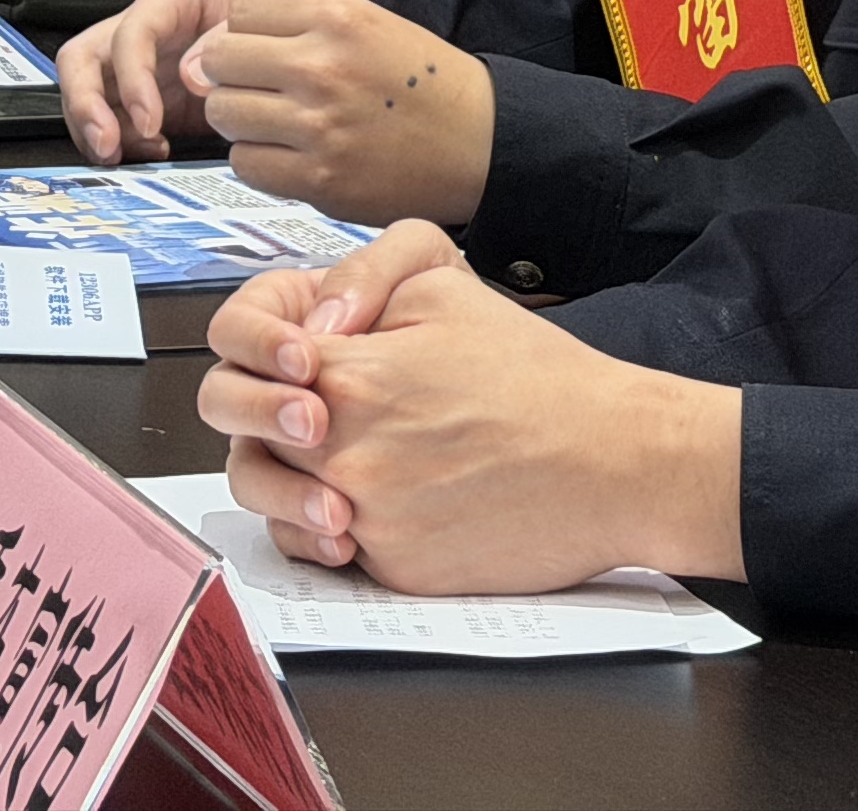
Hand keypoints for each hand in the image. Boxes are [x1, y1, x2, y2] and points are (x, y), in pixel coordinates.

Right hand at [58, 0, 300, 163]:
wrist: (287, 33)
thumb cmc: (273, 12)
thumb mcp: (266, 11)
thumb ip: (227, 39)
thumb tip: (190, 77)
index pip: (130, 34)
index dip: (132, 79)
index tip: (150, 123)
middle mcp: (142, 28)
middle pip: (81, 58)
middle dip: (84, 104)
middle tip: (106, 146)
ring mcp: (137, 64)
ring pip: (85, 90)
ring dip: (92, 128)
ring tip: (123, 156)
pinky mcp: (143, 96)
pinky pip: (110, 118)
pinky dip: (119, 141)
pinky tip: (151, 153)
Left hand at [185, 0, 493, 226]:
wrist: (479, 143)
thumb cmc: (419, 79)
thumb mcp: (365, 20)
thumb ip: (294, 19)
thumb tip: (211, 40)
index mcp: (336, 18)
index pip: (239, 12)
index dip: (243, 30)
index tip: (263, 47)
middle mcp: (322, 68)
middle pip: (217, 62)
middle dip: (229, 74)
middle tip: (259, 87)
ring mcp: (319, 128)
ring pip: (222, 114)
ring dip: (240, 119)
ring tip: (274, 121)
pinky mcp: (320, 181)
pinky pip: (245, 164)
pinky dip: (258, 160)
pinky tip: (288, 153)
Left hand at [200, 222, 746, 591]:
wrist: (616, 463)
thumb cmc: (539, 376)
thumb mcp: (441, 287)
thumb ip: (354, 289)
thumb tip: (303, 326)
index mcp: (347, 377)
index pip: (241, 365)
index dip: (256, 357)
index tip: (289, 359)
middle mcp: (346, 454)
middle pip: (246, 442)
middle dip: (261, 423)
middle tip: (300, 414)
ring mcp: (370, 519)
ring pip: (280, 507)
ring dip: (290, 484)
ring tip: (329, 463)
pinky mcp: (397, 570)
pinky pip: (335, 553)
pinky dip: (342, 530)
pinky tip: (377, 503)